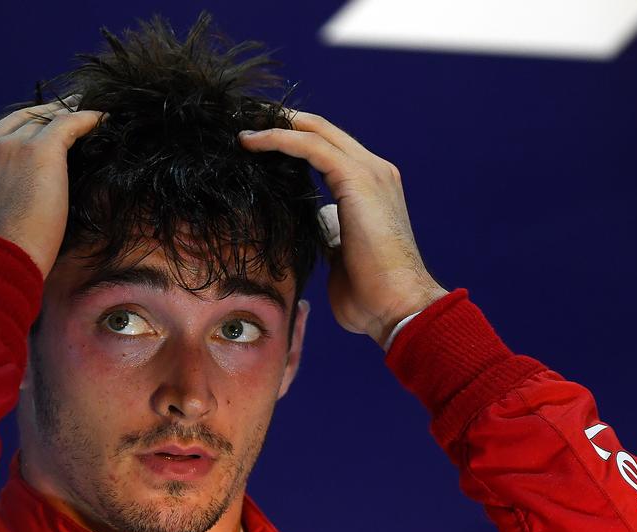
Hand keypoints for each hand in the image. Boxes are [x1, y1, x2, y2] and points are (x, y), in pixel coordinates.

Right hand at [0, 96, 104, 276]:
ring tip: (84, 116)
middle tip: (61, 118)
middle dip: (41, 119)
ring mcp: (9, 146)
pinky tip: (101, 118)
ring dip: (64, 115)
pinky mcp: (40, 150)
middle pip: (17, 123)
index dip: (14, 139)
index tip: (29, 143)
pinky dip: (87, 118)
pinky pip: (68, 123)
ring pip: (43, 120)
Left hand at [238, 112, 447, 345]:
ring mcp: (370, 172)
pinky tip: (250, 143)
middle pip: (322, 130)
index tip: (257, 140)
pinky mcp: (357, 178)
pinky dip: (278, 139)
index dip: (293, 138)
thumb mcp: (343, 255)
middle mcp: (375, 172)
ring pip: (315, 131)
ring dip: (274, 125)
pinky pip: (309, 147)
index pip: (329, 149)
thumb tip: (319, 226)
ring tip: (241, 127)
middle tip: (243, 120)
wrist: (396, 306)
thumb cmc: (369, 293)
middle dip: (280, 121)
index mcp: (373, 188)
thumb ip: (333, 233)